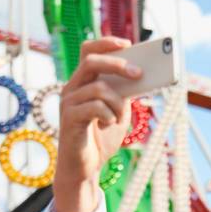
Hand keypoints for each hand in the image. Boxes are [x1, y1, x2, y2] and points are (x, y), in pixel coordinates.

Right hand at [53, 37, 141, 211]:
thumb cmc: (101, 138)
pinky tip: (108, 125)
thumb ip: (124, 94)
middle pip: (91, 61)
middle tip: (139, 73)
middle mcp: (72, 88)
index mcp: (84, 82)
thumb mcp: (119, 112)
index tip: (127, 43)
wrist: (86, 168)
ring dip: (117, 103)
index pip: (89, 51)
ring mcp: (69, 102)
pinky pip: (94, 107)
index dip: (106, 43)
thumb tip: (142, 76)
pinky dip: (108, 115)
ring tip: (118, 118)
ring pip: (98, 87)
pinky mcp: (69, 118)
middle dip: (118, 64)